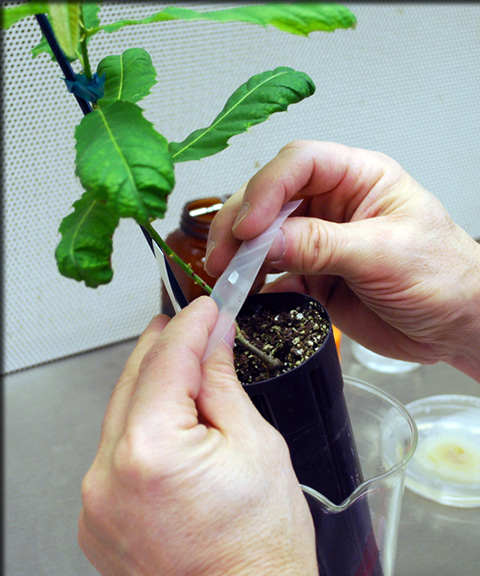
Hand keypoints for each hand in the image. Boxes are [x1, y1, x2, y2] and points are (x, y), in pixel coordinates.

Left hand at [78, 297, 316, 575]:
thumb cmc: (261, 546)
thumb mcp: (255, 443)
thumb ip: (222, 381)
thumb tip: (213, 337)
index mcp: (152, 451)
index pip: (167, 358)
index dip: (191, 323)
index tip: (206, 306)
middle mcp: (109, 476)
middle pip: (134, 378)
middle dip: (166, 345)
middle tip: (194, 325)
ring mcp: (97, 501)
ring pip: (121, 411)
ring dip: (153, 382)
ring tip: (188, 368)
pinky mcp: (98, 516)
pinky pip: (115, 448)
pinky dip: (141, 423)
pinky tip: (170, 416)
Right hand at [205, 141, 479, 379]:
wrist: (456, 326)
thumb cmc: (444, 277)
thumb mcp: (385, 254)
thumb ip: (321, 246)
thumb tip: (266, 241)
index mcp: (360, 179)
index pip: (300, 164)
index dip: (267, 189)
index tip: (249, 226)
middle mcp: (335, 204)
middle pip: (272, 198)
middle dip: (241, 224)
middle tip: (225, 256)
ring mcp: (321, 241)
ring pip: (266, 236)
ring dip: (242, 255)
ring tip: (228, 277)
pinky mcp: (314, 275)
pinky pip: (275, 274)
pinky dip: (257, 285)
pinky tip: (250, 296)